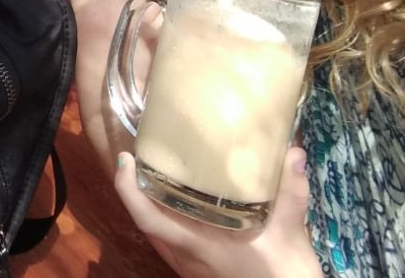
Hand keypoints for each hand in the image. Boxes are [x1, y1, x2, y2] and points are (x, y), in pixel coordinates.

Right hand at [31, 0, 160, 165]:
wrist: (113, 112)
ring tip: (147, 33)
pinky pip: (171, 13)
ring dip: (158, 2)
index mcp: (84, 4)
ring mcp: (137, 17)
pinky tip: (161, 44)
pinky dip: (172, 21)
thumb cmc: (100, 72)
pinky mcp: (160, 32)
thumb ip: (118, 3)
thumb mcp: (93, 31)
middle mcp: (110, 4)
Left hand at [114, 148, 320, 277]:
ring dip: (148, 204)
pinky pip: (168, 241)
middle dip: (134, 189)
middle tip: (139, 154)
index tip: (125, 159)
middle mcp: (185, 257)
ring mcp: (189, 266)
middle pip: (145, 222)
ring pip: (155, 233)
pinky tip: (179, 201)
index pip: (148, 218)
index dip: (128, 189)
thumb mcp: (290, 233)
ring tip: (153, 170)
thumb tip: (293, 153)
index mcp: (199, 246)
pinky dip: (164, 217)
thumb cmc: (285, 273)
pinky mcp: (196, 270)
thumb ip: (291, 193)